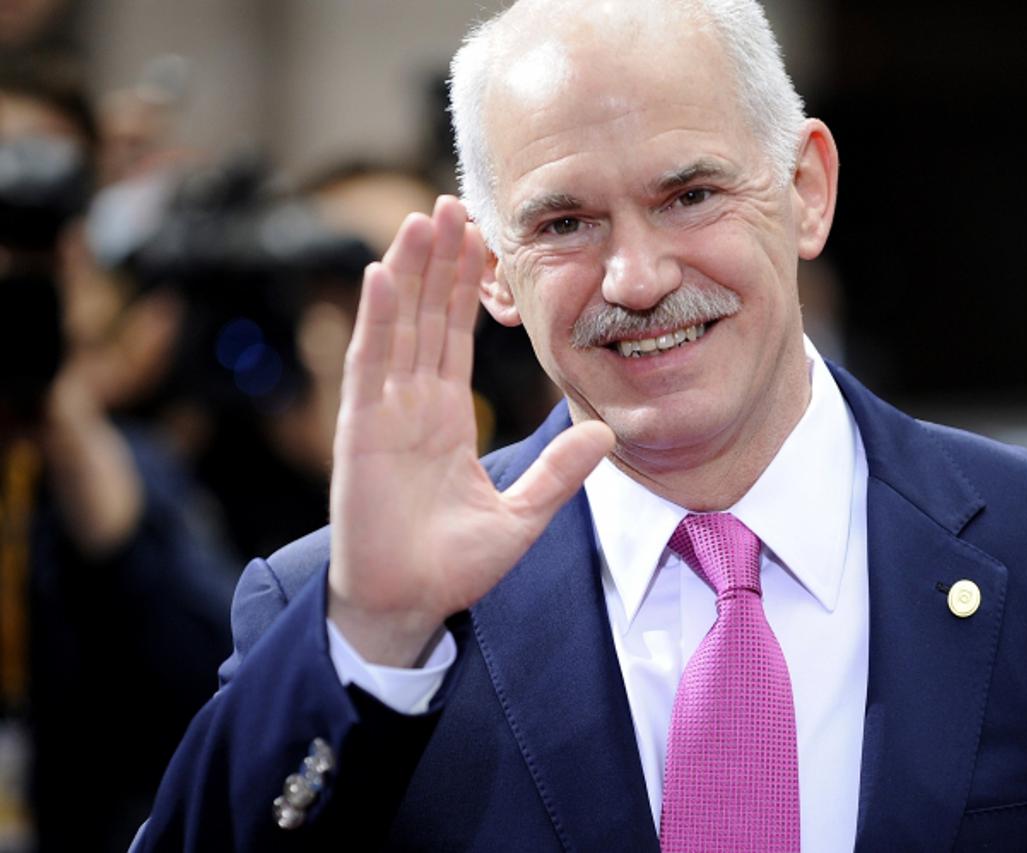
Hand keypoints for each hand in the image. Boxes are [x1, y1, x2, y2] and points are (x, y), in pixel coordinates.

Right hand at [327, 197, 613, 666]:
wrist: (408, 605)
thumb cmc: (453, 566)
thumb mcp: (522, 515)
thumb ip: (560, 474)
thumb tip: (610, 434)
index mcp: (446, 418)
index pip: (456, 336)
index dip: (467, 289)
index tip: (482, 240)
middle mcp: (412, 405)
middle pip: (427, 317)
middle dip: (439, 261)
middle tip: (452, 203)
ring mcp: (383, 413)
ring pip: (398, 327)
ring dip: (409, 272)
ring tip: (423, 219)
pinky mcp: (361, 431)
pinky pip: (369, 365)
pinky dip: (376, 320)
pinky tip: (383, 274)